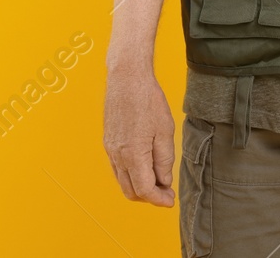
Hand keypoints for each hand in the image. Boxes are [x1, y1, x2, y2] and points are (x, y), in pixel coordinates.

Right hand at [103, 67, 176, 205]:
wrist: (127, 78)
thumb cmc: (148, 100)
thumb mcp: (165, 131)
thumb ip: (164, 160)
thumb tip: (164, 181)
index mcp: (133, 155)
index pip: (145, 190)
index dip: (159, 199)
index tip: (170, 201)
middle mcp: (118, 156)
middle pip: (131, 191)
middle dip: (149, 197)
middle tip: (166, 192)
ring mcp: (110, 150)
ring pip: (123, 181)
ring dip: (139, 187)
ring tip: (158, 179)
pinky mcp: (108, 142)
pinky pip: (118, 169)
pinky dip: (131, 175)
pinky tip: (145, 166)